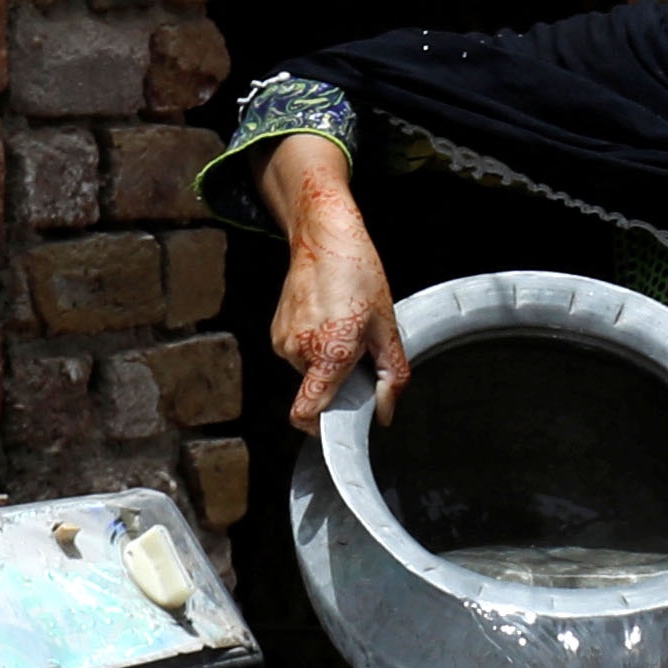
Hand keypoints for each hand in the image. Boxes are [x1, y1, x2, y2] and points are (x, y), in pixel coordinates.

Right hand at [258, 135, 404, 432]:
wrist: (323, 237)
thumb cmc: (359, 276)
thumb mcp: (387, 328)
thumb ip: (391, 377)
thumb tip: (386, 415)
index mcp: (327, 352)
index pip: (306, 414)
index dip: (320, 430)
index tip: (338, 427)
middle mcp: (298, 350)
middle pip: (317, 392)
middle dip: (339, 382)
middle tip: (360, 351)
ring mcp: (282, 341)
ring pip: (309, 373)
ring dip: (328, 362)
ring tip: (345, 328)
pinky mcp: (276, 332)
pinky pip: (299, 355)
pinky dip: (316, 347)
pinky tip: (330, 321)